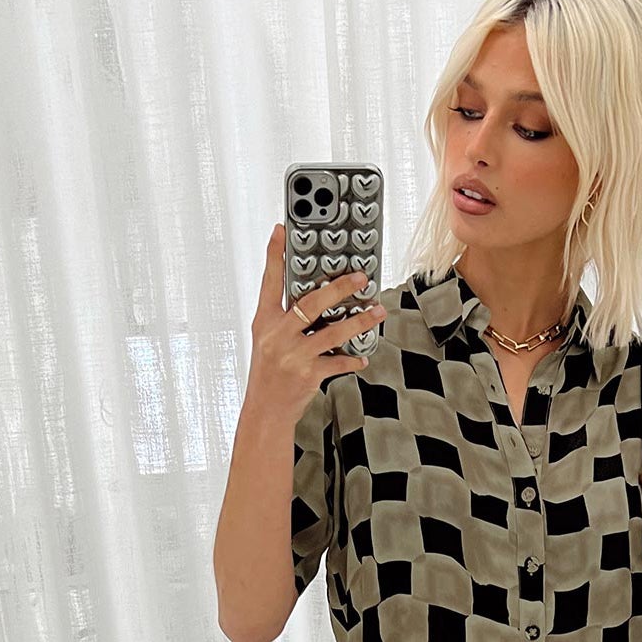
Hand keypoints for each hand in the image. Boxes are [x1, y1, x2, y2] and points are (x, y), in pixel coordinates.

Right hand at [247, 222, 386, 423]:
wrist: (265, 410)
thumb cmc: (268, 372)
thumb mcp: (267, 339)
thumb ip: (285, 317)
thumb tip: (313, 295)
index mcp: (264, 321)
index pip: (270, 282)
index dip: (274, 255)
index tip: (281, 231)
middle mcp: (277, 334)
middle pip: (312, 303)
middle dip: (340, 287)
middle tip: (360, 277)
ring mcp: (293, 354)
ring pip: (333, 332)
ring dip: (359, 322)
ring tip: (376, 312)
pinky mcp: (308, 374)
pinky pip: (337, 362)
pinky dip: (352, 359)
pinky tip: (362, 356)